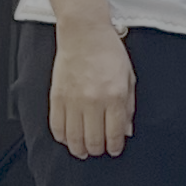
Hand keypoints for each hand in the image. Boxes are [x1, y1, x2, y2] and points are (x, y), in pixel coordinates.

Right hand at [49, 23, 136, 159]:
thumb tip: (126, 130)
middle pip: (94, 139)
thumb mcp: (129, 77)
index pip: (114, 133)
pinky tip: (67, 138)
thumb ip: (129, 106)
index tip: (115, 149)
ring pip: (74, 137)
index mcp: (115, 96)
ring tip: (83, 151)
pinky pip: (57, 125)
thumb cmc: (108, 52)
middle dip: (98, 150)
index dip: (115, 146)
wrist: (84, 34)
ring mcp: (73, 100)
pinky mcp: (57, 97)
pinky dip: (62, 137)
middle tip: (99, 150)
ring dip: (79, 149)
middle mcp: (94, 101)